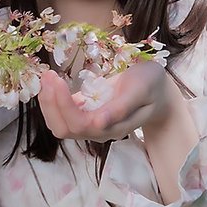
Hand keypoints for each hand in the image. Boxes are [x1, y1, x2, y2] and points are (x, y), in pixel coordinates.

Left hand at [37, 61, 176, 141]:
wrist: (158, 91)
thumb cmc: (151, 86)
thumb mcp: (140, 89)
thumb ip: (121, 107)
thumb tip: (98, 124)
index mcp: (113, 127)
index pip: (79, 124)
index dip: (63, 104)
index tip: (57, 78)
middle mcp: (99, 132)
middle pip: (64, 128)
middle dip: (50, 103)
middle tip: (48, 74)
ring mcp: (91, 126)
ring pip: (60, 124)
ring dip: (48, 103)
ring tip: (47, 76)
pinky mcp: (86, 117)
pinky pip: (62, 116)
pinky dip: (52, 101)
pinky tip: (52, 83)